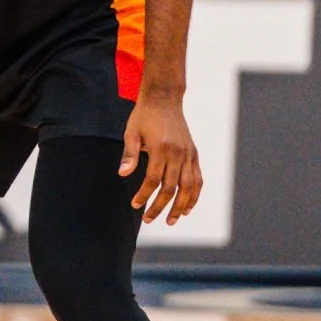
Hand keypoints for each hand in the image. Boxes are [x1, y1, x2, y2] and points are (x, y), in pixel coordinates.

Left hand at [119, 95, 201, 223]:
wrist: (164, 99)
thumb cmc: (144, 116)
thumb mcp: (131, 132)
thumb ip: (129, 155)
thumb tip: (123, 174)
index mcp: (161, 149)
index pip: (154, 180)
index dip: (145, 195)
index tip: (136, 205)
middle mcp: (178, 154)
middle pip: (171, 188)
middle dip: (160, 207)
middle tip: (148, 219)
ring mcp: (189, 155)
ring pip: (188, 188)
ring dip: (180, 207)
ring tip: (171, 220)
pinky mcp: (194, 154)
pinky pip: (198, 179)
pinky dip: (194, 195)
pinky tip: (187, 207)